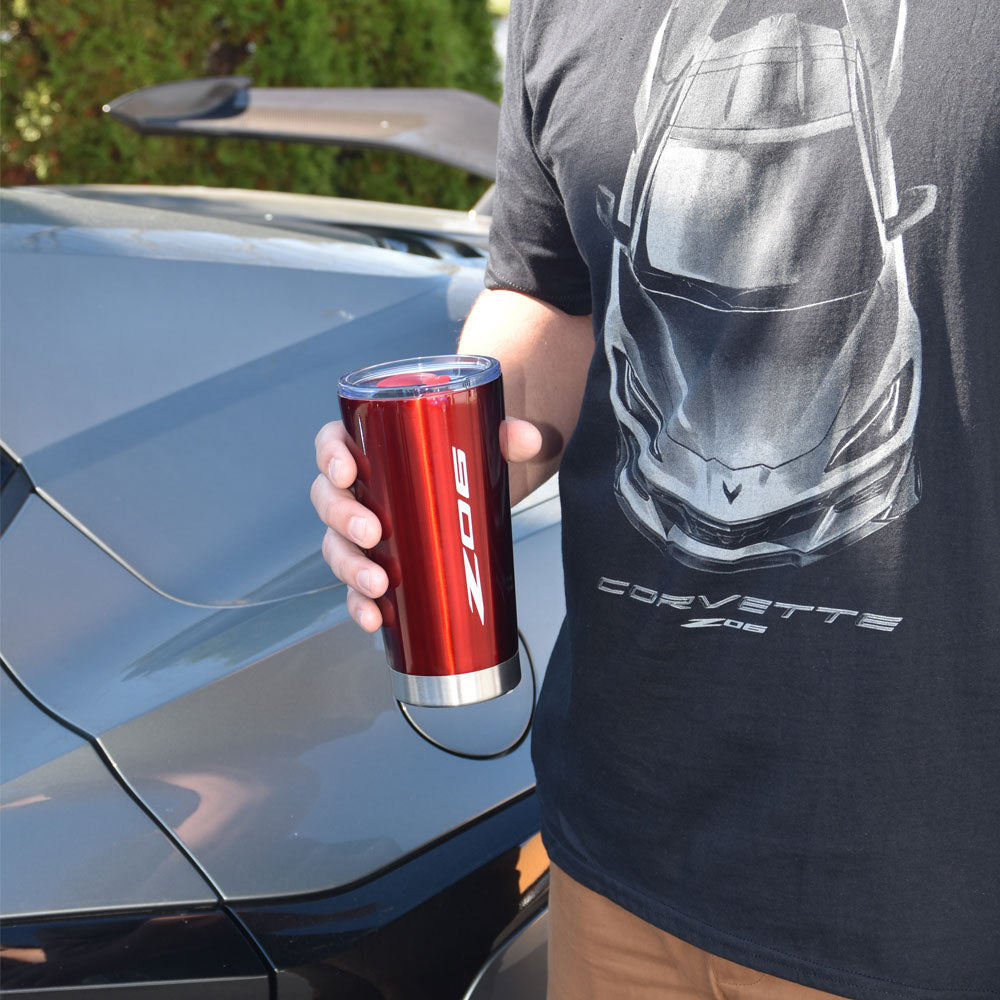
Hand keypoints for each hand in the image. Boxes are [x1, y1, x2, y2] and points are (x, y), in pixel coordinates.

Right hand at [312, 417, 541, 631]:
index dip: (330, 457)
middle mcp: (355, 490)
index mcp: (369, 449)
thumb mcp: (480, 445)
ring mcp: (358, 532)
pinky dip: (359, 604)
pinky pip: (353, 588)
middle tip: (372, 531)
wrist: (464, 502)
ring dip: (350, 567)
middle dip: (343, 518)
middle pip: (328, 500)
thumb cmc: (455, 465)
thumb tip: (529, 438)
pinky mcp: (371, 566)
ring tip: (377, 583)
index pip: (332, 444)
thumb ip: (504, 436)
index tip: (346, 471)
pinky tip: (374, 617)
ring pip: (336, 547)